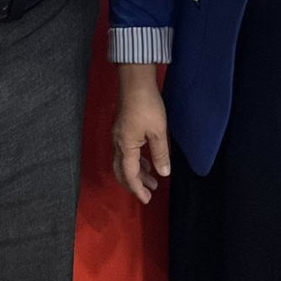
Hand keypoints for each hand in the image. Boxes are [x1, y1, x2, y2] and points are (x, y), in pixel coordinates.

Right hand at [112, 71, 169, 203]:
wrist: (135, 81)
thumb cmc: (148, 106)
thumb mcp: (158, 131)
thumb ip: (160, 154)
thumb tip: (163, 174)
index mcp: (125, 146)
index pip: (129, 174)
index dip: (138, 189)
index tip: (147, 199)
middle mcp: (117, 142)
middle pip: (122, 171)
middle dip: (135, 183)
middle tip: (150, 191)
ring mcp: (118, 134)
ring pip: (123, 161)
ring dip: (136, 171)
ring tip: (152, 177)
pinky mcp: (122, 127)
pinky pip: (126, 151)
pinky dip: (135, 160)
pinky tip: (146, 159)